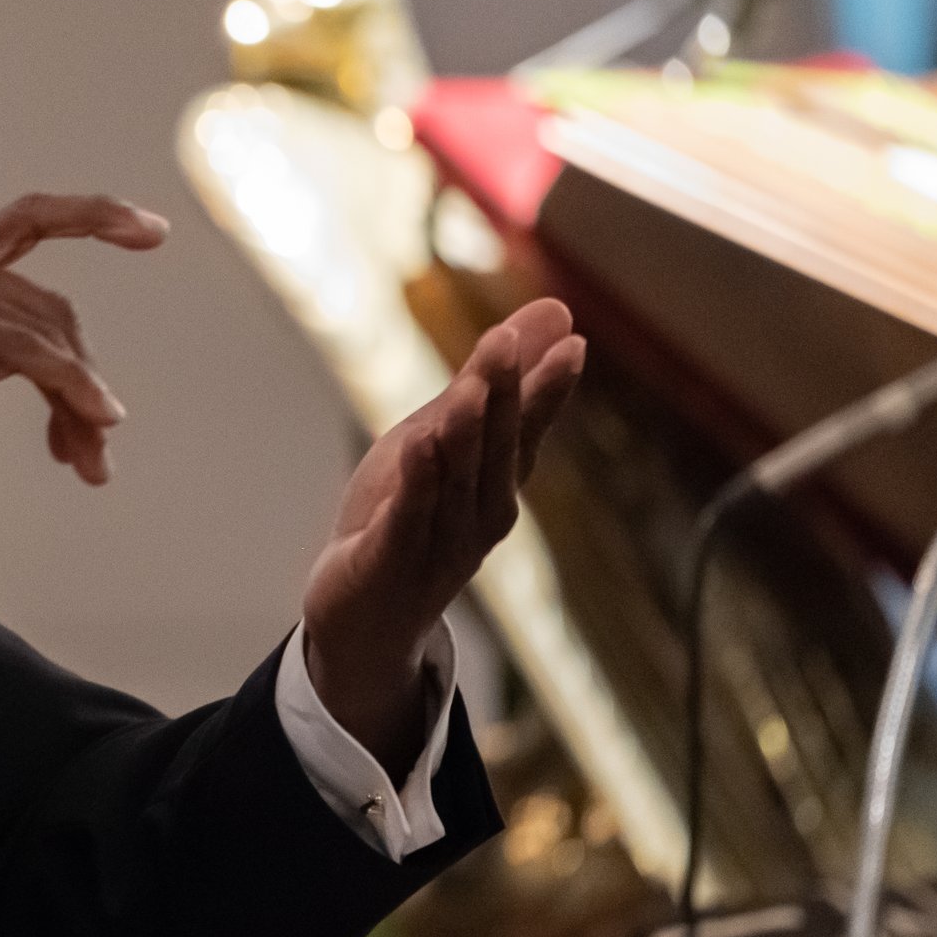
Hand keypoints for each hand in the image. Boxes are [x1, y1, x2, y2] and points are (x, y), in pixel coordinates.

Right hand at [0, 194, 168, 565]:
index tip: (152, 229)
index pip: (29, 220)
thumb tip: (59, 366)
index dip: (94, 216)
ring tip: (89, 458)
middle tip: (99, 448)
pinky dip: (67, 388)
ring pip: (47, 335)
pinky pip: (25, 353)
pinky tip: (89, 421)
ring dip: (80, 402)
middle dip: (85, 381)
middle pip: (52, 310)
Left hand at [300, 299, 584, 775]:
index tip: (572, 343)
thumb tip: (554, 315)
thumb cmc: (407, 519)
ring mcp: (438, 543)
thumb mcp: (442, 441)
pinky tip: (418, 447)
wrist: (364, 620)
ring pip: (454, 481)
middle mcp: (479, 514)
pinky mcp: (389, 563)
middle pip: (493, 449)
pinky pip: (407, 519)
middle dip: (502, 395)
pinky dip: (416, 484)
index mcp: (494, 484)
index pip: (524, 429)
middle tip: (508, 341)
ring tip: (470, 387)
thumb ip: (489, 384)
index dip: (545, 389)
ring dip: (463, 434)